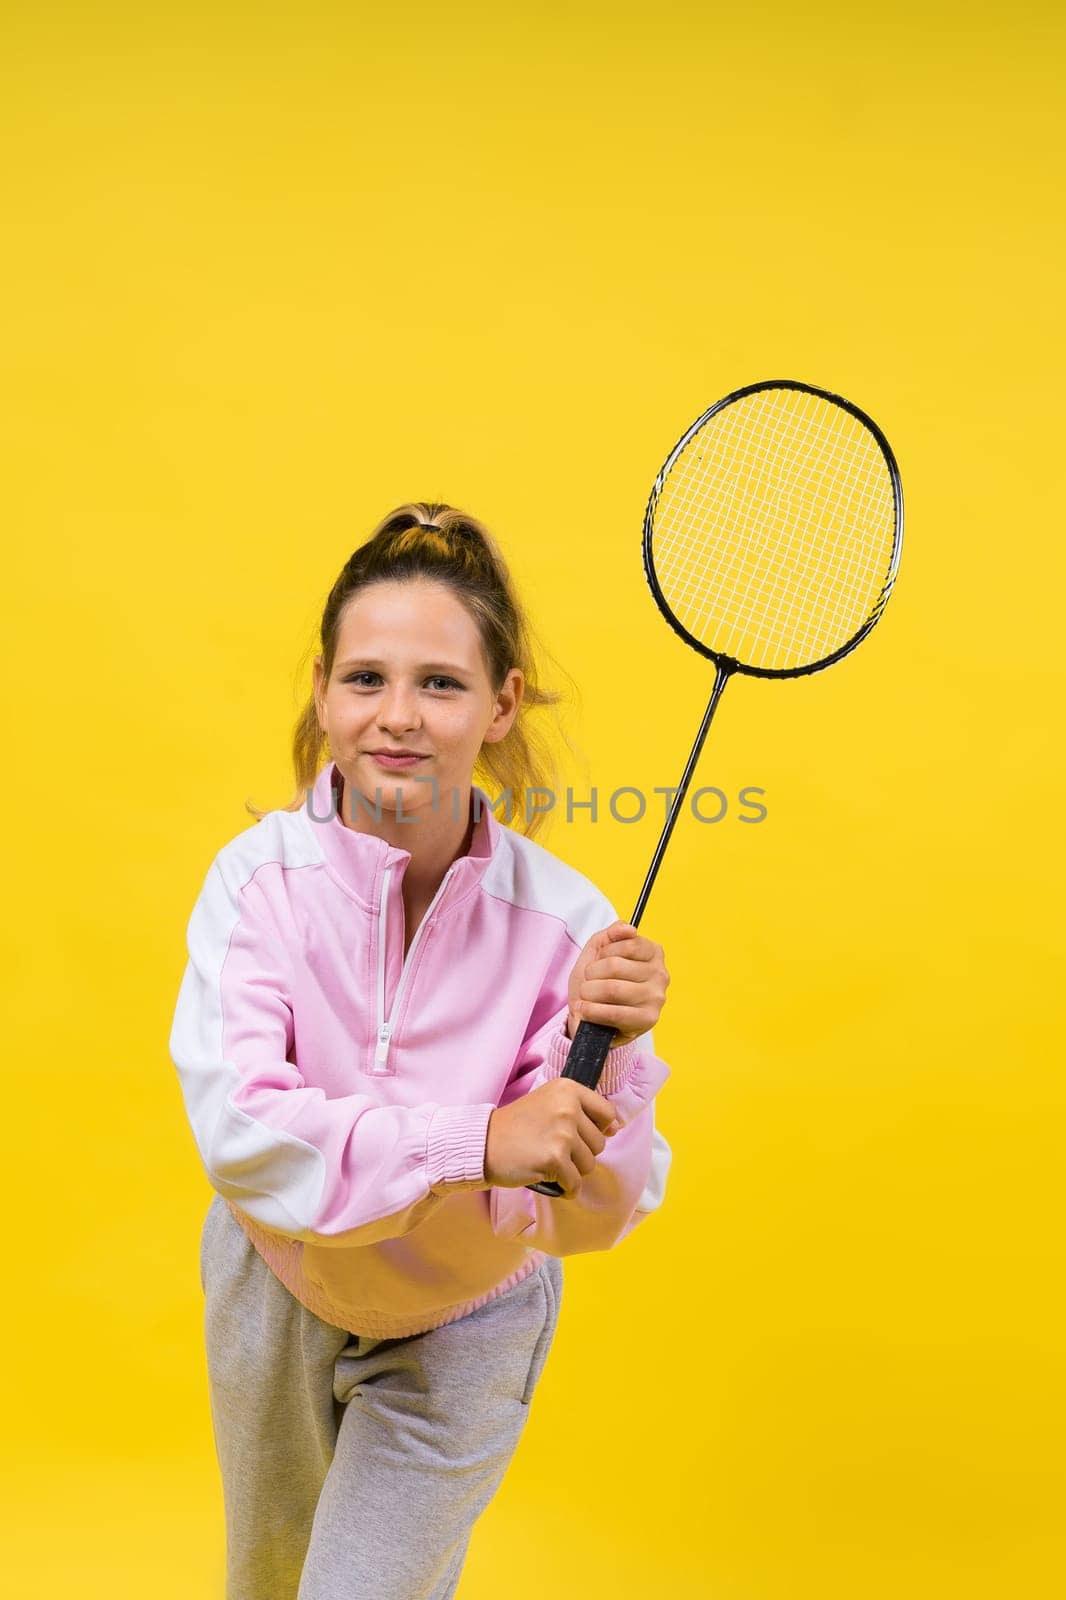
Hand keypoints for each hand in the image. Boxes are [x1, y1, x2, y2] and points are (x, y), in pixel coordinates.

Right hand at [485, 1078, 621, 1197]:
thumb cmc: (516, 1126)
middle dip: (580, 1153)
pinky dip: (565, 1188)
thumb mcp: (548, 1102)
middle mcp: (568, 1107)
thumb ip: (580, 1110)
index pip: (608, 1113)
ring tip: (548, 1161)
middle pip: (599, 1143)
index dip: (598, 1129)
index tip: (579, 1135)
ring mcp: (562, 1133)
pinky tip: (549, 1179)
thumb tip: (615, 1127)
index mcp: (568, 1089)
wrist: (483, 1144)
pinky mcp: (555, 1158)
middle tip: (552, 1148)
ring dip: (572, 1171)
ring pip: (589, 1165)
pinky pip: (575, 1183)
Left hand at [566, 922, 669, 1047]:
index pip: (628, 943)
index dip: (604, 952)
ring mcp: (656, 998)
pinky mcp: (647, 1021)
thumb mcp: (600, 952)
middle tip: (588, 981)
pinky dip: (592, 1011)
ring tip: (586, 997)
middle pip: (615, 966)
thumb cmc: (598, 982)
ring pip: (612, 989)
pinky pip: (614, 1013)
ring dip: (589, 993)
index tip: (599, 960)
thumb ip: (612, 934)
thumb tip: (629, 928)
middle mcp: (660, 974)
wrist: (594, 1017)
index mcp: (653, 953)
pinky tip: (584, 1009)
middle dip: (592, 974)